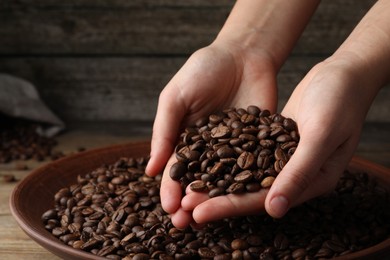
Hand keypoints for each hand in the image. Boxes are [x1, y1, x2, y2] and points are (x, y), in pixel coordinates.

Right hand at [145, 41, 277, 227]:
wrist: (242, 54)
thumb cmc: (202, 71)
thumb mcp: (175, 97)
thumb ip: (164, 131)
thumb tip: (149, 169)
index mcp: (185, 140)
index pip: (175, 171)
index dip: (171, 191)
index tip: (169, 208)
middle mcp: (209, 150)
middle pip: (199, 182)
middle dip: (192, 203)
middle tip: (187, 224)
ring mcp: (234, 150)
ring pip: (225, 181)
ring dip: (217, 201)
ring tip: (210, 219)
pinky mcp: (259, 145)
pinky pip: (254, 167)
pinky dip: (249, 184)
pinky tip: (246, 199)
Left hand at [181, 56, 375, 223]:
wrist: (343, 73)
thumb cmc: (340, 101)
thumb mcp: (321, 134)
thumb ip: (299, 172)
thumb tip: (274, 211)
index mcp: (312, 181)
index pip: (262, 200)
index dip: (229, 207)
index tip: (198, 213)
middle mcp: (295, 174)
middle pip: (248, 192)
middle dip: (214, 199)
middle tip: (183, 207)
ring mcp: (283, 158)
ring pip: (243, 174)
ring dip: (214, 181)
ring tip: (185, 188)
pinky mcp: (273, 141)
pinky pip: (245, 153)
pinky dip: (224, 158)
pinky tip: (202, 160)